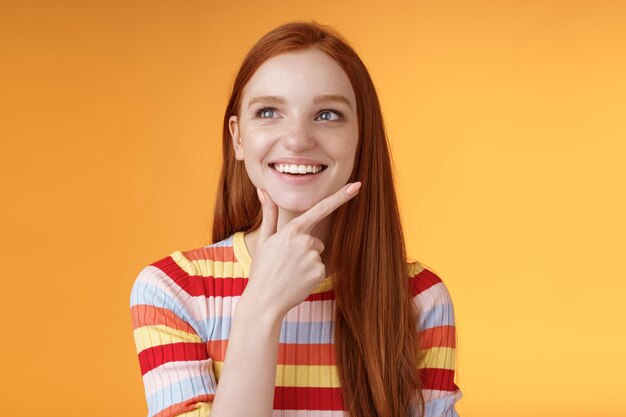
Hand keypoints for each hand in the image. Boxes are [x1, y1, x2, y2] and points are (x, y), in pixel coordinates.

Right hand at [241, 182, 361, 319]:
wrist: (264, 300)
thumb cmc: (262, 269)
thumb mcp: (264, 240)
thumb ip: (269, 214)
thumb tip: (263, 191)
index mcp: (292, 230)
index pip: (320, 209)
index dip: (340, 197)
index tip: (356, 186)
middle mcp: (306, 241)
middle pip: (315, 240)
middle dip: (304, 249)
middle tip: (285, 262)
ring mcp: (314, 257)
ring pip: (317, 255)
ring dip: (306, 262)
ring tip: (289, 272)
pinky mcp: (320, 272)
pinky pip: (320, 268)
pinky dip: (310, 275)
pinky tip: (297, 280)